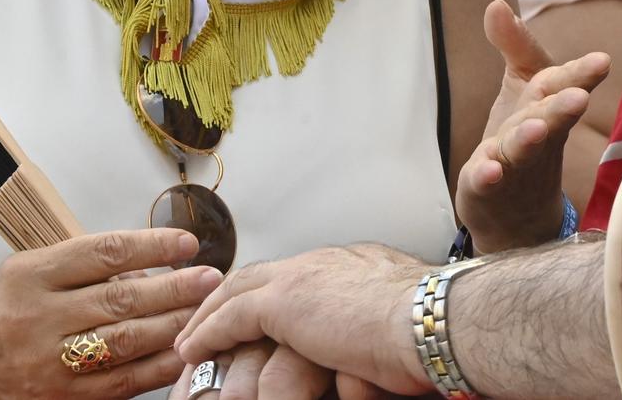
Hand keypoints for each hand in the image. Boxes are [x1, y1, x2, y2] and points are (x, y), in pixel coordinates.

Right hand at [0, 227, 224, 397]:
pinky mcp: (62, 397)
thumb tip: (150, 264)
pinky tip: (184, 351)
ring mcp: (49, 362)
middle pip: (121, 299)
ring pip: (126, 341)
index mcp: (31, 275)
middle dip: (174, 287)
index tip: (186, 243)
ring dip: (174, 324)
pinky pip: (122, 381)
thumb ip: (84, 265)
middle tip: (210, 277)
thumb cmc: (2, 309)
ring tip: (206, 309)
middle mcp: (38, 317)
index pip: (103, 253)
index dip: (152, 246)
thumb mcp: (30, 270)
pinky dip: (158, 366)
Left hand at [176, 243, 433, 397]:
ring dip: (210, 315)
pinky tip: (192, 350)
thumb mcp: (399, 323)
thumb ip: (374, 327)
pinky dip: (207, 333)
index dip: (275, 289)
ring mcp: (303, 276)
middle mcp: (327, 261)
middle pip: (263, 275)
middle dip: (231, 295)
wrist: (431, 320)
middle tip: (209, 316)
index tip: (261, 306)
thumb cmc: (431, 330)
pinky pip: (231, 316)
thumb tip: (368, 359)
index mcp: (356, 264)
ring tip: (191, 339)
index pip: (303, 272)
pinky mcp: (284, 300)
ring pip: (238, 290)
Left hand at [458, 0, 606, 253]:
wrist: (514, 211)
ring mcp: (514, 164)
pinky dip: (488, 175)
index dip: (581, 74)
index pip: (564, 86)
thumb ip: (514, 45)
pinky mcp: (486, 187)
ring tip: (536, 129)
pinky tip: (488, 170)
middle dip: (562, 108)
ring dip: (529, 138)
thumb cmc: (525, 136)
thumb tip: (497, 4)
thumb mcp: (521, 86)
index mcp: (549, 106)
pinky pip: (487, 181)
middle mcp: (539, 136)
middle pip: (550, 119)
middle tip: (578, 97)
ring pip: (523, 150)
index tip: (601, 62)